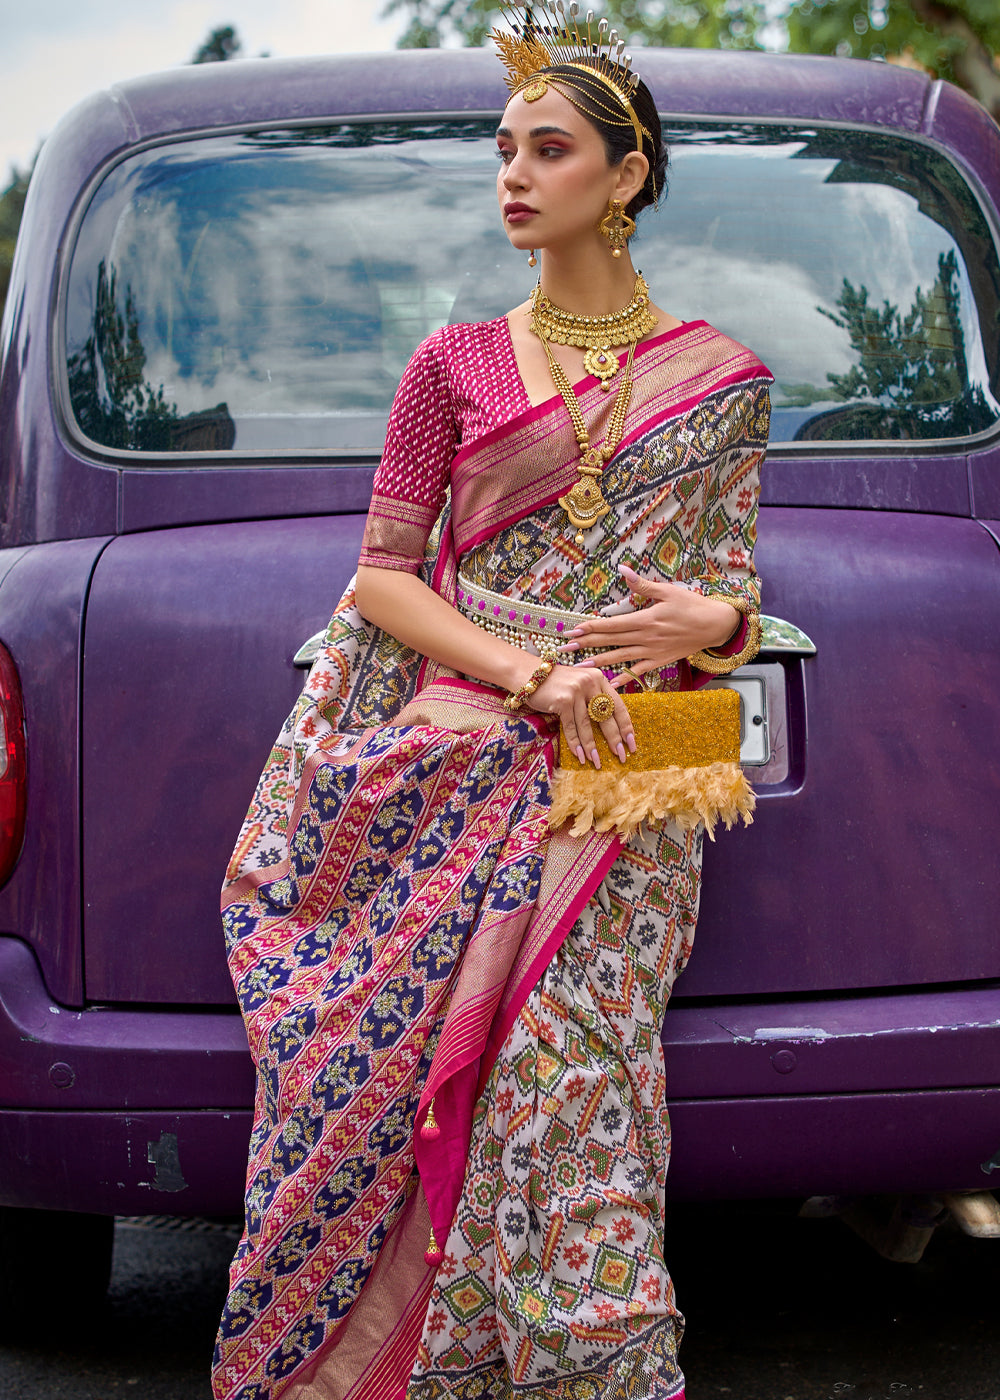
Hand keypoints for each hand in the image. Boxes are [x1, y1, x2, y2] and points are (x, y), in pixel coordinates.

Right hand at [526, 663, 635, 768]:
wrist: (528, 673)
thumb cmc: (555, 683)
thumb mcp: (580, 684)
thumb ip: (594, 698)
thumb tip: (610, 724)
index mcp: (599, 679)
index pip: (618, 705)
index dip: (626, 726)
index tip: (631, 742)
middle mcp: (590, 683)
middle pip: (606, 717)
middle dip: (614, 739)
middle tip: (622, 756)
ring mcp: (576, 691)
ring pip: (587, 725)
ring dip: (592, 747)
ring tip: (597, 762)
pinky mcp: (562, 700)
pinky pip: (571, 727)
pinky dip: (575, 743)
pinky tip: (580, 756)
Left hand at [555, 564, 738, 684]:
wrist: (715, 625)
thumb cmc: (692, 605)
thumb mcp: (668, 591)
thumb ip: (642, 584)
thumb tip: (622, 569)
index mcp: (646, 619)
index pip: (612, 624)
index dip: (591, 627)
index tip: (573, 630)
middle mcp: (647, 638)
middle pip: (611, 641)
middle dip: (586, 644)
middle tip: (565, 648)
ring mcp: (652, 652)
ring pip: (620, 657)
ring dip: (599, 662)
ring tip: (580, 667)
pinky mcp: (660, 661)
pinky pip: (638, 671)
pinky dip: (624, 678)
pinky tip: (610, 685)